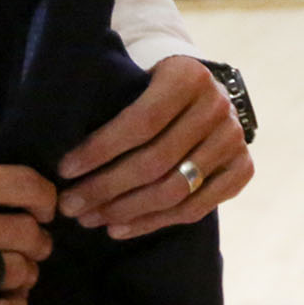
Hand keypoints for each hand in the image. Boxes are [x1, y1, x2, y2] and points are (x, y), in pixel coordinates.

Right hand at [0, 157, 55, 304]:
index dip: (44, 199)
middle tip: (31, 244)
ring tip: (16, 274)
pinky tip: (7, 303)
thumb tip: (14, 198)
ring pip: (14, 274)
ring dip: (24, 274)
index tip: (43, 208)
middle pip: (25, 234)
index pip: (23, 186)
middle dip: (36, 240)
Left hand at [56, 54, 252, 236]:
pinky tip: (120, 227)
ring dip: (126, 211)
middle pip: (155, 161)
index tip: (65, 170)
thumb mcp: (137, 77)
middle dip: (106, 188)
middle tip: (70, 205)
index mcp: (189, 76)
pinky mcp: (243, 169)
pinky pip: (195, 209)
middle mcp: (218, 107)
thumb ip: (111, 101)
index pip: (140, 122)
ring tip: (90, 219)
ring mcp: (235, 140)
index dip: (100, 150)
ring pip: (174, 190)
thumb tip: (60, 145)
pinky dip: (154, 223)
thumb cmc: (154, 88)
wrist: (206, 91)